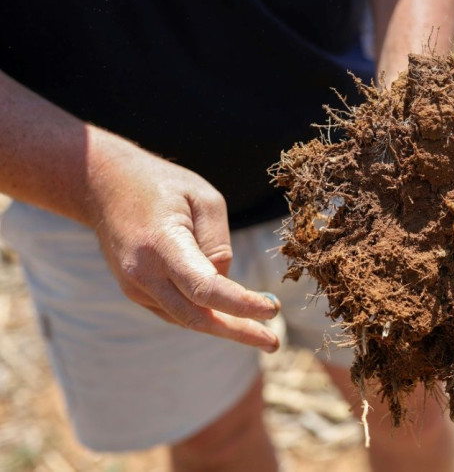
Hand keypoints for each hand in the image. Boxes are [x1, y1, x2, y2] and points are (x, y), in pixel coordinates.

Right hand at [85, 130, 280, 351]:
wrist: (104, 185)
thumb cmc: (163, 187)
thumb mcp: (204, 199)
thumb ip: (219, 244)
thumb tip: (224, 283)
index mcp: (161, 244)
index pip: (206, 289)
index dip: (241, 305)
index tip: (272, 310)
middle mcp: (143, 272)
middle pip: (197, 317)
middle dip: (239, 332)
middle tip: (273, 342)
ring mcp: (134, 286)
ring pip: (187, 318)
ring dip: (224, 327)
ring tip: (261, 333)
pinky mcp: (134, 291)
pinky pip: (176, 310)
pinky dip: (205, 315)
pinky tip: (230, 316)